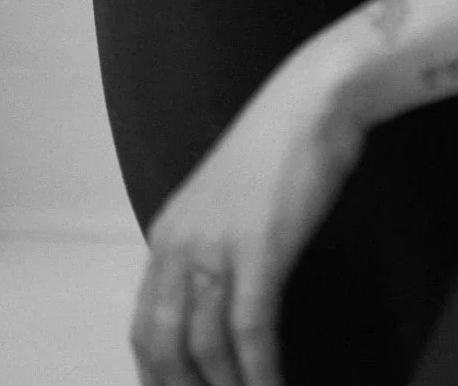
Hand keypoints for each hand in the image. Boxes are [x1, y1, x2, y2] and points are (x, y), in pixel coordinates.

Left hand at [129, 48, 366, 385]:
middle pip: (164, 344)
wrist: (313, 100)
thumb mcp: (229, 200)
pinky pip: (251, 330)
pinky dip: (260, 370)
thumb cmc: (281, 143)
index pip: (145, 325)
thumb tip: (219, 298)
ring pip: (205, 345)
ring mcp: (218, 247)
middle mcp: (180, 244)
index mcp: (169, 233)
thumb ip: (214, 246)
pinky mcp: (260, 250)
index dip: (159, 373)